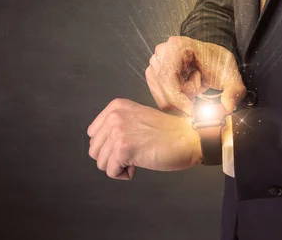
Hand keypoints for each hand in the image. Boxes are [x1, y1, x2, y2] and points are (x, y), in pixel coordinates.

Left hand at [87, 98, 201, 179]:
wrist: (188, 138)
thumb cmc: (167, 133)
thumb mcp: (136, 118)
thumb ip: (117, 126)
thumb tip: (99, 146)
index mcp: (115, 107)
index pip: (93, 134)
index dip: (110, 145)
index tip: (131, 142)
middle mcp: (114, 116)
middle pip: (95, 150)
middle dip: (113, 157)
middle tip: (137, 150)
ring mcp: (117, 132)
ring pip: (101, 163)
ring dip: (120, 166)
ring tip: (139, 156)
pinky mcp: (122, 149)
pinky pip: (111, 172)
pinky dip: (125, 174)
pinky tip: (141, 163)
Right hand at [145, 36, 245, 115]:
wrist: (210, 57)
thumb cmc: (217, 63)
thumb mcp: (230, 75)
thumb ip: (234, 91)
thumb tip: (226, 108)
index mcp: (177, 47)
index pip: (169, 78)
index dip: (179, 98)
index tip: (193, 111)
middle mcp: (161, 53)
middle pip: (165, 90)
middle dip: (184, 100)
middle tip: (199, 97)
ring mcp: (154, 63)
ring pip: (163, 97)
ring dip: (180, 100)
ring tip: (195, 88)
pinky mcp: (153, 74)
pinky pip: (160, 98)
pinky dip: (175, 101)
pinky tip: (186, 91)